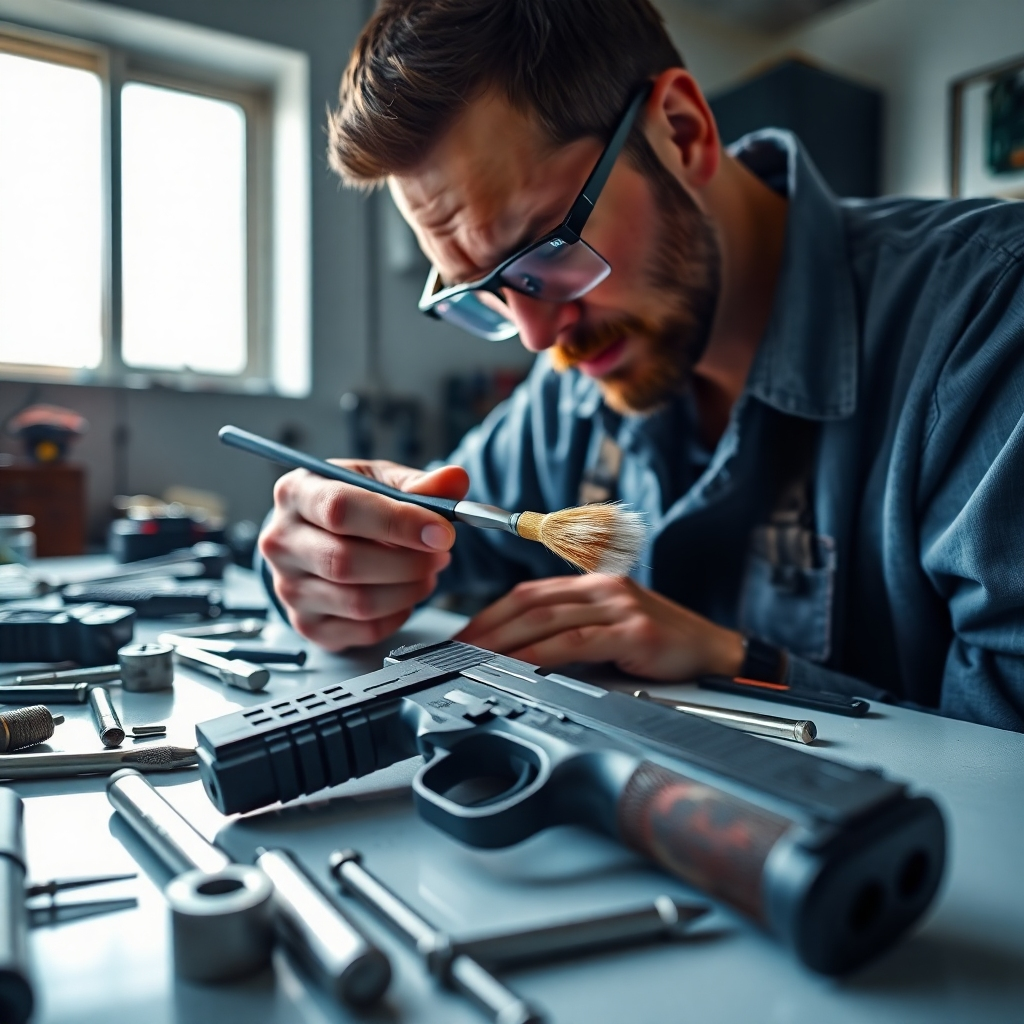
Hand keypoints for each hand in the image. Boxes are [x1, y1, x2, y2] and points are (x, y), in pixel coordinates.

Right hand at [259, 459, 468, 649]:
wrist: (321, 537)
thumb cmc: (353, 503)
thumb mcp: (383, 482)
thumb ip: (419, 483)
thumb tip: (455, 480)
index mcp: (296, 493)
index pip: (340, 509)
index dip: (397, 523)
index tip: (442, 532)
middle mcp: (281, 541)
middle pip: (346, 561)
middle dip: (408, 562)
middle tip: (441, 554)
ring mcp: (288, 588)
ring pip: (358, 602)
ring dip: (408, 589)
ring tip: (427, 571)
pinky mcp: (307, 624)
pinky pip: (363, 630)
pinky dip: (397, 614)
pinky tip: (405, 593)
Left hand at [455, 575, 744, 680]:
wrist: (719, 654)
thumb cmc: (665, 647)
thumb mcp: (613, 631)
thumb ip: (574, 635)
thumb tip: (523, 656)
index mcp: (594, 584)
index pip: (528, 594)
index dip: (490, 614)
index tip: (463, 637)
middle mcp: (603, 588)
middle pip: (528, 603)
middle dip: (486, 628)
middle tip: (455, 650)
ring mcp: (619, 606)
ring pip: (545, 619)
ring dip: (503, 641)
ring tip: (475, 658)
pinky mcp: (633, 631)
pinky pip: (574, 641)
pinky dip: (540, 653)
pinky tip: (519, 665)